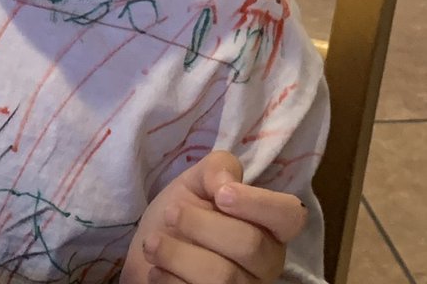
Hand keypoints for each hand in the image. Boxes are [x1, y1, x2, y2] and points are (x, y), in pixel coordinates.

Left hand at [120, 151, 307, 283]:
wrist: (153, 250)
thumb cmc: (184, 210)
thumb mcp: (197, 180)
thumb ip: (217, 169)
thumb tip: (227, 183)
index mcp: (269, 227)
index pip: (289, 215)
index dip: (258, 203)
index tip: (221, 195)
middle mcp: (266, 263)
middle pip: (250, 245)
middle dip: (201, 225)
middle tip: (171, 213)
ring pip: (222, 278)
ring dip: (178, 254)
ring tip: (152, 243)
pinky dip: (170, 280)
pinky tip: (158, 270)